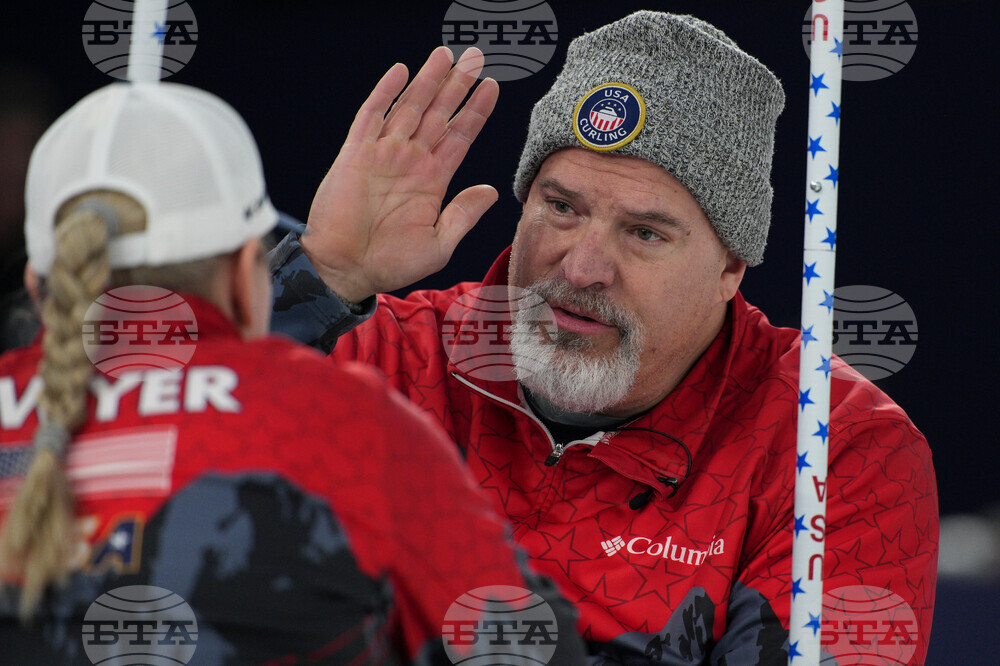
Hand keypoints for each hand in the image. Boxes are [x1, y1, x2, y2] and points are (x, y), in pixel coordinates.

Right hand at [303, 46, 499, 301]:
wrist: (345, 271)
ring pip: (410, 107)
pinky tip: (400, 71)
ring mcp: (383, 155)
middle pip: (439, 113)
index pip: (460, 136)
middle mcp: (410, 161)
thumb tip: (491, 191)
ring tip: (446, 55)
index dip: (476, 110)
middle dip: (457, 85)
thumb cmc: (390, 265)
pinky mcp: (356, 155)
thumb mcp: (438, 245)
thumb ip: (463, 215)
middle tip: (475, 57)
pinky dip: (385, 93)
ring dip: (427, 80)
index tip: (492, 87)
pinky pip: (371, 116)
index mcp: (432, 180)